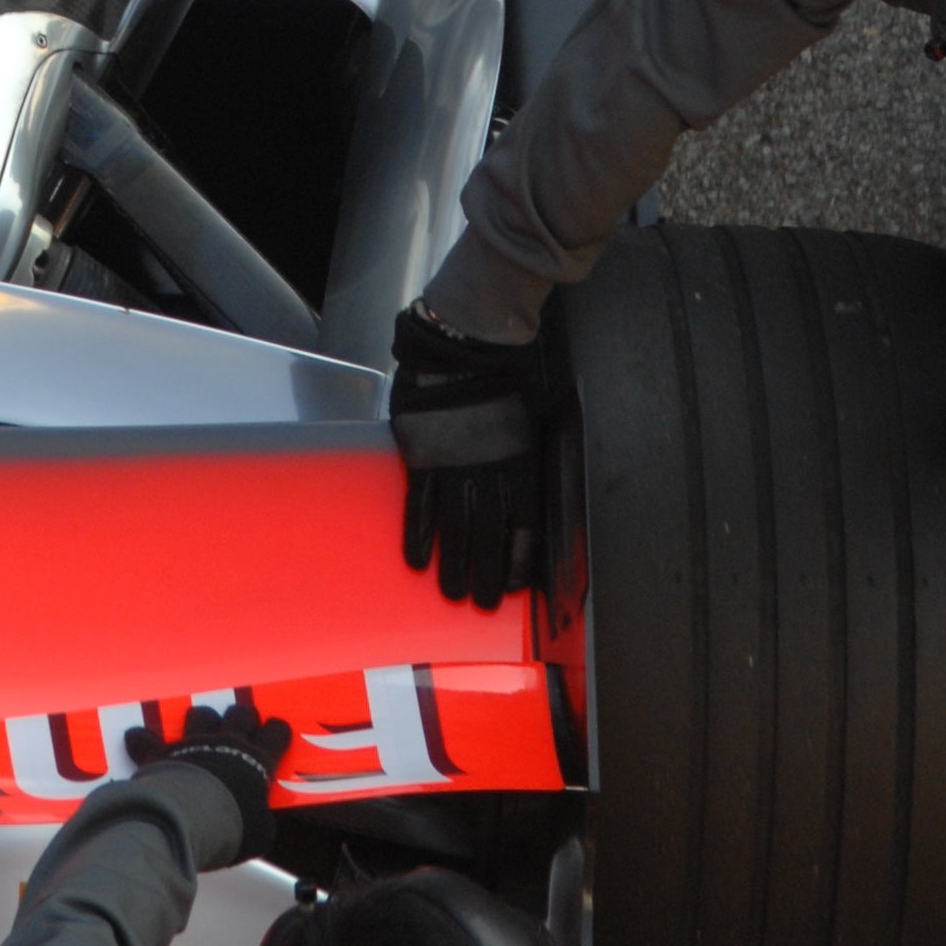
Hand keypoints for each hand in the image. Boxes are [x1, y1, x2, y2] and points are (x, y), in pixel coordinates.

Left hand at [126, 690, 294, 859]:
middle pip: (240, 713)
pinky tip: (137, 739)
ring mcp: (193, 743)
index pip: (275, 734)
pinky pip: (147, 738)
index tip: (275, 736)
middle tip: (240, 730)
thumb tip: (258, 818)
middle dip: (242, 717)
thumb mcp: (258, 833)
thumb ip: (259, 817)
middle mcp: (226, 743)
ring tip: (198, 731)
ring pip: (200, 714)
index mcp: (255, 761)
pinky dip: (141, 739)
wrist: (191, 820)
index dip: (277, 732)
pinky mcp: (164, 752)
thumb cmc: (232, 829)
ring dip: (200, 720)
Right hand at [389, 301, 557, 607]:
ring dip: (453, 564)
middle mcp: (489, 473)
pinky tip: (416, 559)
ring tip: (452, 594)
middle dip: (485, 574)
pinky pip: (420, 503)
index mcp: (520, 464)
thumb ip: (524, 456)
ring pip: (455, 528)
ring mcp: (454, 465)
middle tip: (478, 604)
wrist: (469, 340)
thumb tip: (522, 489)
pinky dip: (417, 533)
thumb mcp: (530, 417)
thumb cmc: (506, 374)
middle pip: (488, 536)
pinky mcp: (422, 454)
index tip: (512, 587)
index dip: (517, 560)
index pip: (522, 526)